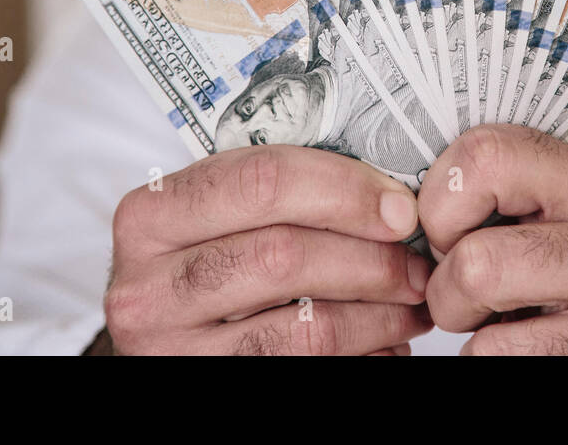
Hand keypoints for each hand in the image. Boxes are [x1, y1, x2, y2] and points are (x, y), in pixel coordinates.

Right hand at [93, 145, 433, 354]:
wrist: (158, 327)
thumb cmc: (203, 256)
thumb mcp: (216, 212)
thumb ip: (280, 191)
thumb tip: (389, 194)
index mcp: (152, 215)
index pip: (262, 182)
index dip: (345, 191)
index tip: (399, 206)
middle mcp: (149, 286)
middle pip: (285, 257)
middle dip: (371, 258)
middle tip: (417, 262)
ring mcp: (172, 349)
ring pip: (303, 328)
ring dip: (377, 315)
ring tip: (413, 303)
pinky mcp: (208, 385)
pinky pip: (305, 370)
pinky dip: (361, 353)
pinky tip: (384, 339)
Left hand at [417, 124, 567, 354]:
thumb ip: (506, 189)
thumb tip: (403, 203)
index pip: (481, 157)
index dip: (440, 201)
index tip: (450, 227)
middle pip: (473, 261)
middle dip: (447, 287)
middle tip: (471, 290)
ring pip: (483, 333)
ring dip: (470, 332)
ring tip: (503, 320)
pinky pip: (502, 367)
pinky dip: (496, 360)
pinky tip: (533, 345)